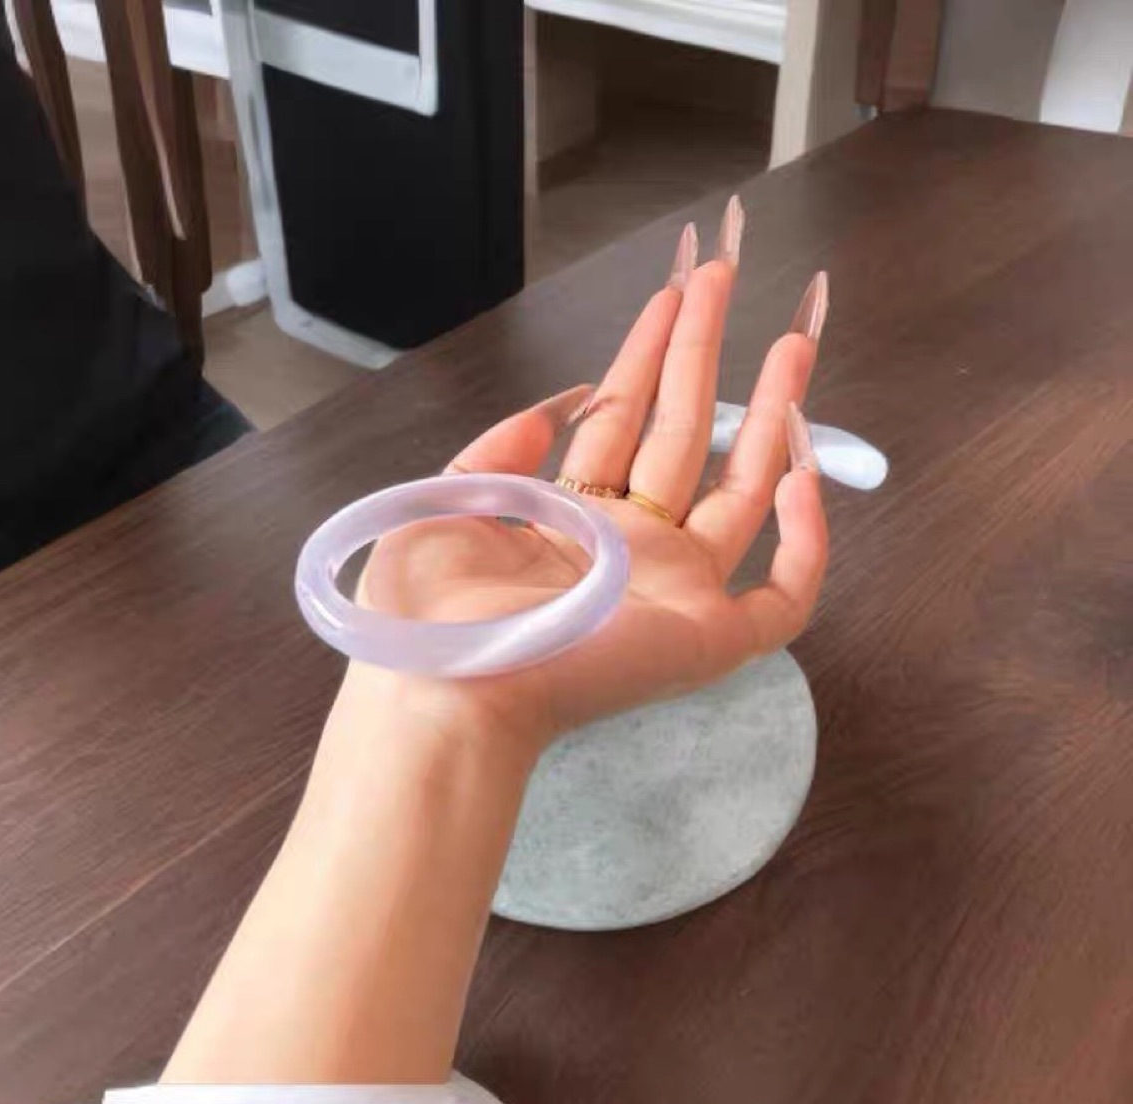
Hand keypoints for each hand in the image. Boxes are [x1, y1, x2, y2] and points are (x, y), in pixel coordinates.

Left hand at [355, 208, 829, 749]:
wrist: (444, 692)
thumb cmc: (428, 614)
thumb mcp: (445, 504)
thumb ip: (501, 450)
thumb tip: (562, 404)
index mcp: (568, 520)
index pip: (621, 422)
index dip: (646, 356)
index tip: (672, 292)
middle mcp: (628, 549)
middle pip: (683, 437)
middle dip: (703, 355)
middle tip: (725, 279)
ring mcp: (674, 592)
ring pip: (743, 494)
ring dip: (771, 415)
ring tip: (796, 336)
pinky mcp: (709, 638)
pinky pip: (785, 595)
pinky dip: (808, 540)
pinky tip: (805, 471)